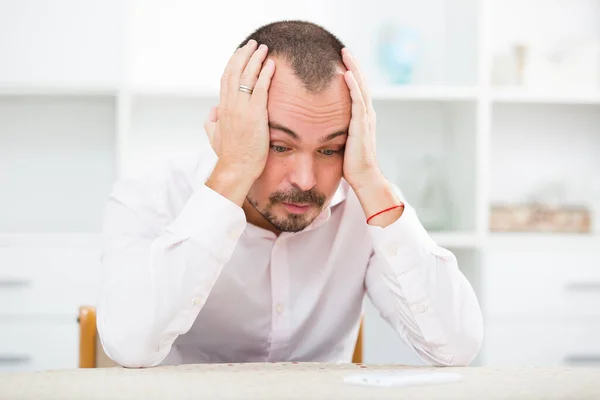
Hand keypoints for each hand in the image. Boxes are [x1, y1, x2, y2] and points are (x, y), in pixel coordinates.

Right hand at [204, 39, 275, 179]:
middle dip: (244, 54)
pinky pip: (260, 89)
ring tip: (264, 48)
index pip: (226, 78)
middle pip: (235, 71)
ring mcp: (242, 109)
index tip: (240, 53)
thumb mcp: (214, 137)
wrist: (236, 168)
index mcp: (222, 108)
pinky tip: (271, 64)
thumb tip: (211, 111)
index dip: (233, 63)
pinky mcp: (255, 115)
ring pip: (247, 76)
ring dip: (256, 59)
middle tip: (253, 43)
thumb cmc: (229, 156)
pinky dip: (266, 74)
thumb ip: (211, 122)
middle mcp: (230, 105)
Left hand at [340, 48, 380, 190]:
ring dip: (354, 69)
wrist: (364, 177)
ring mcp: (366, 119)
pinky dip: (353, 86)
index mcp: (363, 118)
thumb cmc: (351, 165)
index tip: (343, 61)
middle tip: (344, 50)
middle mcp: (367, 115)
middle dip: (353, 65)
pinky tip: (347, 74)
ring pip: (361, 87)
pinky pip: (358, 101)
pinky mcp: (362, 125)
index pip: (357, 90)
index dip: (352, 74)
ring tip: (346, 54)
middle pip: (361, 83)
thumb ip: (337, 130)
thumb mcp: (343, 142)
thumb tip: (323, 126)